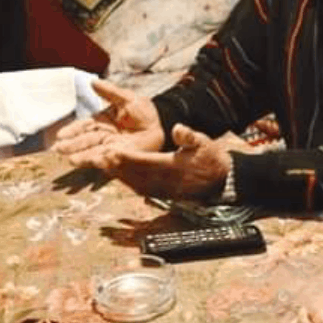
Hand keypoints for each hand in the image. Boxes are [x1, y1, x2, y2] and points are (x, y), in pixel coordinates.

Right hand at [54, 78, 163, 166]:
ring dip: (83, 157)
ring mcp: (111, 147)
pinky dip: (103, 162)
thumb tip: (92, 82)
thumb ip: (110, 92)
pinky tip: (95, 164)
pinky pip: (110, 160)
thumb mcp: (126, 98)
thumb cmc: (143, 110)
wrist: (160, 123)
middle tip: (58, 150)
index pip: (83, 127)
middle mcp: (103, 136)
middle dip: (72, 146)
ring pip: (94, 152)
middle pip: (85, 142)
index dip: (72, 131)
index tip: (60, 135)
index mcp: (101, 122)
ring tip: (71, 160)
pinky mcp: (122, 157)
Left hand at [97, 123, 231, 200]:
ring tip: (104, 165)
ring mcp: (164, 190)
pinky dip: (128, 182)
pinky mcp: (163, 194)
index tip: (113, 151)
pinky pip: (141, 189)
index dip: (128, 157)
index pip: (147, 161)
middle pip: (136, 174)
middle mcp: (166, 181)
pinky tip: (118, 175)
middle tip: (100, 158)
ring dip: (120, 175)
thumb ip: (189, 136)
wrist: (221, 180)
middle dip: (117, 166)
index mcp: (174, 166)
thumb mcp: (204, 142)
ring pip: (136, 183)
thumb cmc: (211, 158)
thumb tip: (177, 128)